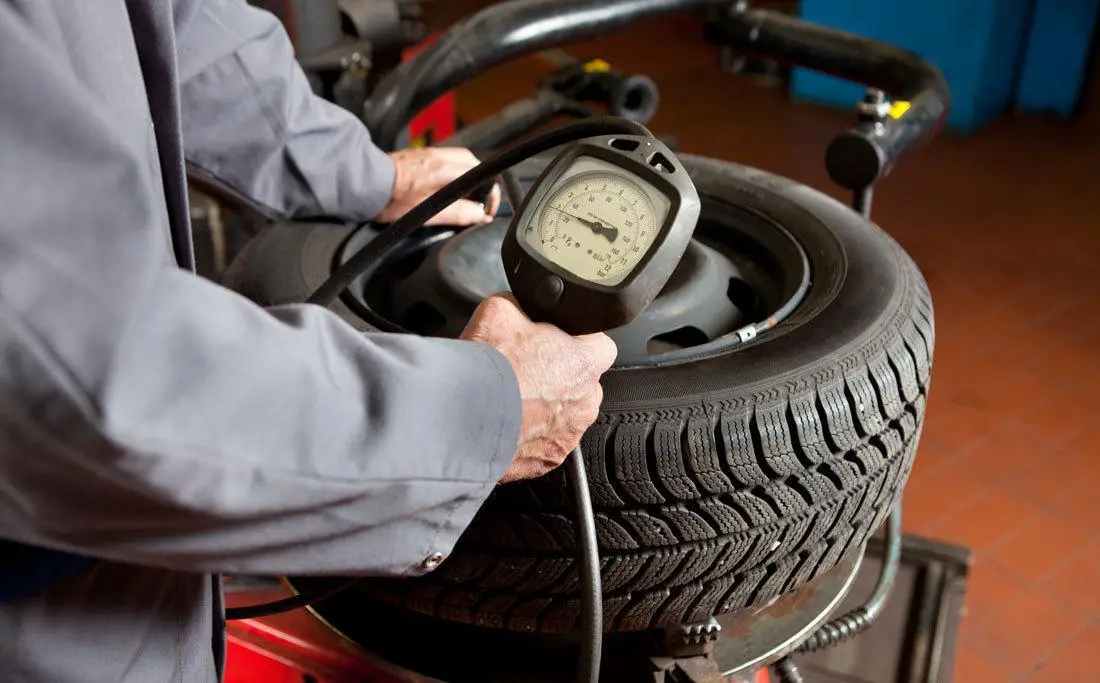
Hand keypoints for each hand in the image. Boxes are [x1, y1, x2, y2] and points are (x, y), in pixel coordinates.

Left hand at [375, 147, 501, 225]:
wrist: (365, 184)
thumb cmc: (392, 199)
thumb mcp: (429, 213)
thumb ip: (459, 213)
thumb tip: (481, 215)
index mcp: (447, 169)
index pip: (484, 175)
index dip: (490, 195)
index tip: (486, 211)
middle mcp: (442, 156)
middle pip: (475, 166)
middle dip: (480, 186)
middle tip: (475, 206)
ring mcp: (431, 153)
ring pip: (461, 162)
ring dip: (466, 180)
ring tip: (459, 199)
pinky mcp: (420, 156)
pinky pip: (446, 162)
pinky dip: (452, 175)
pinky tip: (443, 190)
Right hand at [460, 294, 617, 483]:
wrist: (461, 420)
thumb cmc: (487, 370)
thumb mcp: (500, 309)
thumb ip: (522, 305)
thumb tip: (521, 304)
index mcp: (583, 363)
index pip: (603, 345)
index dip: (581, 341)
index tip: (562, 342)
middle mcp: (585, 402)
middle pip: (584, 382)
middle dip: (562, 375)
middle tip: (529, 369)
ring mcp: (569, 435)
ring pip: (567, 414)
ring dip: (548, 406)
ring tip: (516, 397)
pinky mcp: (550, 459)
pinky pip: (548, 441)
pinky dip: (533, 433)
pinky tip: (510, 420)